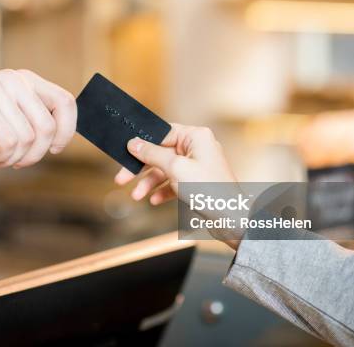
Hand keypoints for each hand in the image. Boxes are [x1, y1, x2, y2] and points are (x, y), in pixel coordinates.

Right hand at [0, 69, 76, 168]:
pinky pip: (10, 143)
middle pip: (47, 127)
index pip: (65, 102)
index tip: (55, 148)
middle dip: (37, 154)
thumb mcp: (15, 119)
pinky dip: (3, 157)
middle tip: (20, 161)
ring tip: (2, 157)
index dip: (66, 130)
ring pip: (28, 139)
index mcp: (26, 80)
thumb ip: (39, 122)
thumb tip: (62, 140)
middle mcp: (14, 80)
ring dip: (16, 158)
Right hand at [114, 124, 241, 247]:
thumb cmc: (210, 191)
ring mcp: (197, 165)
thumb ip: (152, 154)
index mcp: (196, 137)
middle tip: (122, 178)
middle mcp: (197, 147)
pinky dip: (163, 190)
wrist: (231, 219)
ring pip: (165, 169)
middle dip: (141, 168)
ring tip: (137, 195)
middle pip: (160, 153)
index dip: (143, 144)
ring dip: (149, 183)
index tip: (126, 153)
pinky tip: (154, 200)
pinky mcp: (196, 181)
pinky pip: (174, 181)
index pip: (162, 133)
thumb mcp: (175, 168)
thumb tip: (134, 143)